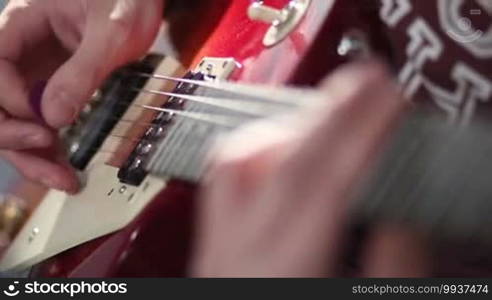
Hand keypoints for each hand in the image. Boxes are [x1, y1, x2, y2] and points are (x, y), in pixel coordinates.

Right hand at [0, 0, 163, 191]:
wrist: (143, 1)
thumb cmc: (128, 0)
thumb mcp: (113, 30)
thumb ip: (84, 69)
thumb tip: (54, 117)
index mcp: (20, 26)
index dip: (13, 104)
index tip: (46, 124)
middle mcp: (20, 53)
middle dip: (18, 142)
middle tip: (53, 170)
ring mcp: (36, 73)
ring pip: (17, 121)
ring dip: (34, 156)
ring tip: (66, 181)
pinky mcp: (56, 90)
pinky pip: (42, 123)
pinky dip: (52, 148)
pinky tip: (69, 168)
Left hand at [191, 62, 429, 276]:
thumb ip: (391, 263)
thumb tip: (404, 203)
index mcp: (284, 279)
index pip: (316, 187)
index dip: (356, 134)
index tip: (388, 99)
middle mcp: (237, 263)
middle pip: (273, 165)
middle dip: (328, 115)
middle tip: (368, 84)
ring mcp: (216, 254)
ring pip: (235, 165)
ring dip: (289, 127)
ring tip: (332, 114)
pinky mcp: (213, 250)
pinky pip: (223, 181)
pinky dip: (258, 149)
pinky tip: (285, 146)